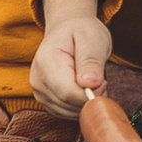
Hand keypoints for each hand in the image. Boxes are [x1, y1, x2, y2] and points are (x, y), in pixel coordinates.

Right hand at [28, 0, 113, 118]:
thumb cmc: (81, 31)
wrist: (67, 29)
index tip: (104, 82)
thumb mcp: (92, 38)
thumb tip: (90, 84)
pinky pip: (66, 113)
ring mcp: (40, 92)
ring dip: (86, 103)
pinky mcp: (47, 101)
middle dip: (90, 98)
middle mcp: (38, 81)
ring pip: (68, 112)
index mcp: (46, 63)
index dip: (90, 94)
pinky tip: (85, 89)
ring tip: (93, 81)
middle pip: (68, 105)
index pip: (68, 93)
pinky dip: (80, 106)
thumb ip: (91, 60)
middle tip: (102, 79)